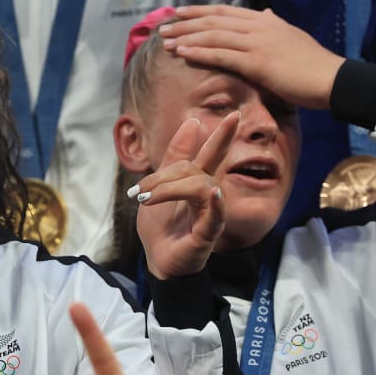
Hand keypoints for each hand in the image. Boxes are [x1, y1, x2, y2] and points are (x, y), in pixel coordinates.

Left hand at [133, 112, 237, 279]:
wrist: (157, 260)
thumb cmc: (160, 226)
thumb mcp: (158, 187)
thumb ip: (174, 157)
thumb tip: (192, 122)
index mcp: (196, 183)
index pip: (211, 154)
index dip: (222, 135)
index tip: (234, 113)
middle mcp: (207, 195)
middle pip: (196, 169)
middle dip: (170, 172)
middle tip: (141, 189)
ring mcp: (210, 213)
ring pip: (199, 186)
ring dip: (169, 189)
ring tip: (145, 199)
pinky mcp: (208, 233)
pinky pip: (215, 216)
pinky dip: (215, 204)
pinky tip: (215, 194)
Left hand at [158, 5, 343, 109]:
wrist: (330, 78)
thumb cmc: (309, 63)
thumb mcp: (290, 37)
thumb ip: (273, 26)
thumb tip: (266, 14)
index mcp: (264, 20)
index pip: (225, 11)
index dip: (199, 11)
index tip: (178, 12)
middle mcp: (259, 26)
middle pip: (214, 21)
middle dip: (185, 24)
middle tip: (163, 28)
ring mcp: (257, 43)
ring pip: (214, 36)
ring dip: (187, 38)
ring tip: (166, 42)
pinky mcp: (257, 62)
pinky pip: (222, 55)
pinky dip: (200, 53)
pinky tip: (183, 53)